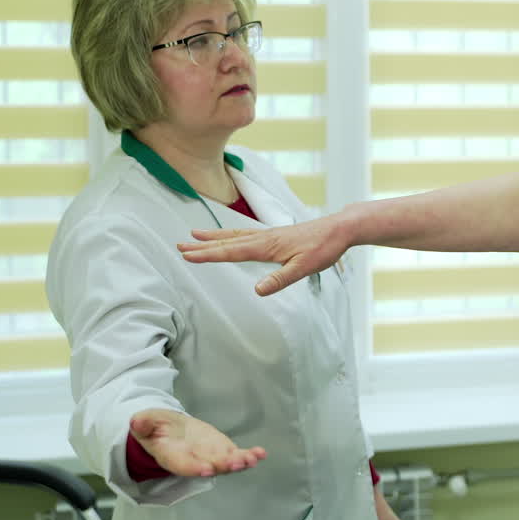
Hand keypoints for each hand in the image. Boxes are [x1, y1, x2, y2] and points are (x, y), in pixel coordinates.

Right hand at [129, 409, 266, 476]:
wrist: (169, 430)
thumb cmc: (156, 428)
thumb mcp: (146, 422)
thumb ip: (144, 422)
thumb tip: (136, 420)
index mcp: (172, 456)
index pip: (183, 465)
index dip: (194, 468)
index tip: (206, 469)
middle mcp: (193, 460)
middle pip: (209, 466)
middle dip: (224, 465)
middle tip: (237, 463)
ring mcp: (209, 456)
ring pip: (225, 463)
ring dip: (240, 462)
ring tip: (253, 458)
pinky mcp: (221, 450)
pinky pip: (236, 455)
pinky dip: (249, 455)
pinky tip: (261, 453)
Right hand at [177, 211, 352, 295]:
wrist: (339, 229)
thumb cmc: (323, 248)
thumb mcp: (304, 268)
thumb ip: (280, 279)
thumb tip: (258, 290)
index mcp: (267, 246)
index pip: (232, 252)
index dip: (209, 254)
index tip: (188, 255)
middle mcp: (264, 238)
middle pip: (227, 242)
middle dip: (203, 245)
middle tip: (179, 245)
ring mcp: (269, 235)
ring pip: (235, 236)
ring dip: (213, 237)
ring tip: (194, 234)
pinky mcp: (275, 235)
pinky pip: (245, 234)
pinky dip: (230, 235)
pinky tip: (227, 236)